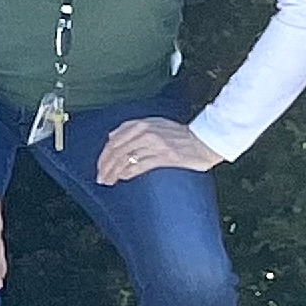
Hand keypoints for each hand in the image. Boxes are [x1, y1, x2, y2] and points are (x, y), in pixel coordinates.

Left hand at [95, 117, 221, 184]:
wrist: (205, 141)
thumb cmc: (180, 135)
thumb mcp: (155, 125)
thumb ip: (133, 130)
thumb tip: (112, 139)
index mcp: (141, 123)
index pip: (114, 140)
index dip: (104, 155)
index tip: (100, 166)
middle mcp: (145, 132)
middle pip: (116, 150)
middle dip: (105, 166)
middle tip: (100, 178)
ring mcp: (155, 144)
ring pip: (125, 159)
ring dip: (113, 172)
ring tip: (108, 181)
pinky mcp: (164, 156)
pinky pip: (140, 165)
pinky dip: (128, 172)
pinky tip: (122, 178)